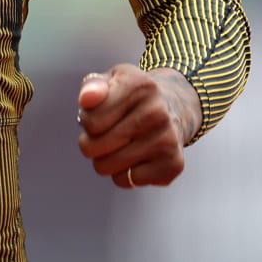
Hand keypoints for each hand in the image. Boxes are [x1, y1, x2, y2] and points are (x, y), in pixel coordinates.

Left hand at [75, 65, 199, 188]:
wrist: (173, 109)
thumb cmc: (132, 97)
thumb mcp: (112, 79)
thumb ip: (92, 86)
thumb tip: (87, 98)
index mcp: (139, 86)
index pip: (90, 121)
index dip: (87, 120)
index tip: (99, 113)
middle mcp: (157, 112)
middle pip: (94, 147)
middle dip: (91, 143)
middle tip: (107, 133)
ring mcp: (167, 140)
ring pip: (107, 167)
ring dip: (105, 160)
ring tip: (119, 145)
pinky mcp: (173, 164)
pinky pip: (126, 181)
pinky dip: (124, 174)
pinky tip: (136, 157)